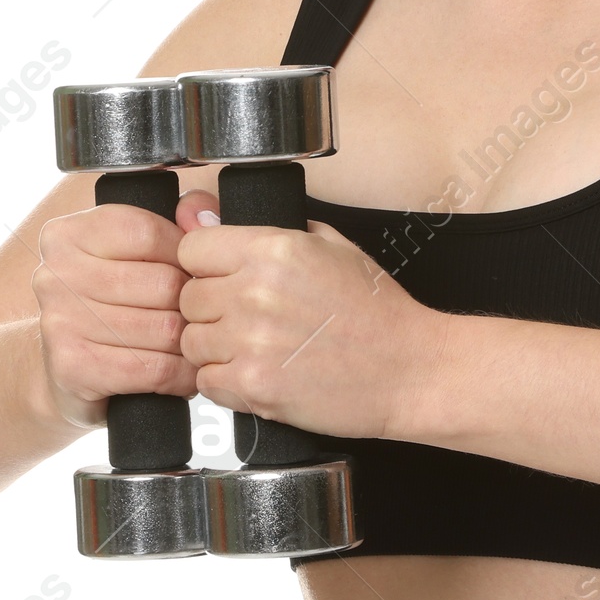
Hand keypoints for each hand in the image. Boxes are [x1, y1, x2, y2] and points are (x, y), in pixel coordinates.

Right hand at [32, 188, 218, 429]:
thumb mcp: (135, 256)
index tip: (192, 274)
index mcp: (68, 235)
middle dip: (193, 306)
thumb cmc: (111, 308)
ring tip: (197, 346)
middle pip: (162, 283)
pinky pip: (154, 367)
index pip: (149, 233)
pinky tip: (183, 373)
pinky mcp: (74, 367)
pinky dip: (181, 374)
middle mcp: (55, 274)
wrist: (65, 375)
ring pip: (164, 329)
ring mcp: (60, 321)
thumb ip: (178, 223)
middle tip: (203, 318)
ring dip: (192, 344)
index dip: (185, 257)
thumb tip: (202, 217)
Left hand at [177, 208, 448, 440]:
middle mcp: (256, 291)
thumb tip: (201, 214)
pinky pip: (207, 382)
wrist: (411, 370)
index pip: (190, 248)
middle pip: (187, 298)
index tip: (223, 279)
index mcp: (273, 248)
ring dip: (215, 348)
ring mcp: (252, 341)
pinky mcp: (255, 386)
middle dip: (210, 309)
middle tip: (246, 319)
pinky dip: (226, 382)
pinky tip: (260, 373)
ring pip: (191, 342)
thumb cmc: (378, 311)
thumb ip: (265, 227)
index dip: (204, 266)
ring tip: (255, 349)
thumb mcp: (332, 246)